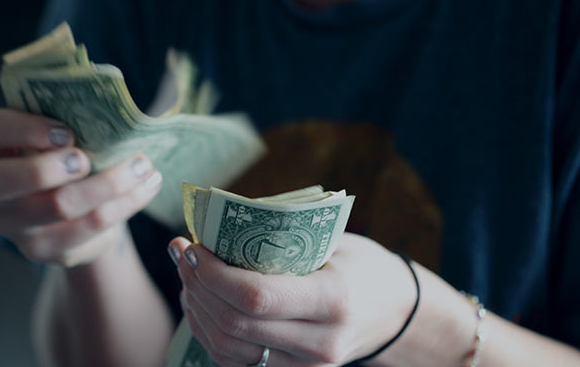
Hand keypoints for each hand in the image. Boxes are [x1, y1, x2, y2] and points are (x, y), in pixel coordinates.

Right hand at [0, 108, 162, 265]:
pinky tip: (146, 186)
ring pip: (57, 206)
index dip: (26, 129)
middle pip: (3, 181)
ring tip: (142, 166)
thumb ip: (71, 119)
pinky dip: (125, 204)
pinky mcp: (43, 249)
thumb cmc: (66, 155)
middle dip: (49, 168)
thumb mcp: (60, 134)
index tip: (67, 132)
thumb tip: (112, 109)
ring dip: (108, 184)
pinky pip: (89, 227)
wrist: (74, 211)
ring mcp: (13, 224)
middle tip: (87, 159)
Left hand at [168, 234, 416, 366]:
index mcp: (332, 299)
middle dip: (197, 286)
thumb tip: (216, 226)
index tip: (194, 246)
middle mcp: (319, 342)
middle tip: (183, 254)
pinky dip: (209, 331)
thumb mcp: (332, 242)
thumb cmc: (361, 266)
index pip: (256, 296)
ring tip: (188, 276)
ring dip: (196, 309)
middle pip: (234, 324)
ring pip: (226, 349)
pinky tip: (202, 302)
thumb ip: (281, 237)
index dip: (213, 274)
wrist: (396, 313)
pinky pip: (234, 362)